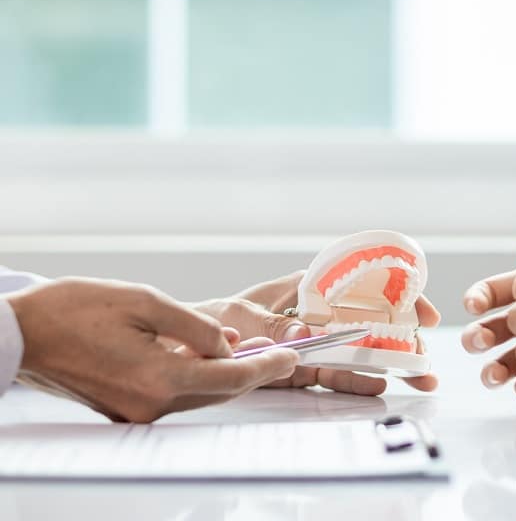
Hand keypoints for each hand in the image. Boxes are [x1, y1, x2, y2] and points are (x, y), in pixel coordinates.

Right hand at [9, 278, 298, 422]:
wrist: (19, 333)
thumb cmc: (74, 309)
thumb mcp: (145, 301)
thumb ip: (194, 327)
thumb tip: (226, 344)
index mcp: (158, 377)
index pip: (232, 378)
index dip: (267, 366)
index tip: (290, 355)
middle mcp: (150, 404)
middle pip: (220, 391)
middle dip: (253, 370)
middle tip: (280, 350)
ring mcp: (135, 411)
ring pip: (199, 394)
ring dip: (225, 372)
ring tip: (247, 347)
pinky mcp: (125, 408)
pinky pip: (175, 394)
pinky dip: (197, 376)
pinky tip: (207, 354)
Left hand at [199, 270, 441, 393]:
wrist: (184, 350)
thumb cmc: (213, 319)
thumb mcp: (242, 316)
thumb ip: (274, 326)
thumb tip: (304, 333)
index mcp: (309, 287)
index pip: (363, 283)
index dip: (398, 294)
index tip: (420, 312)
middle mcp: (317, 313)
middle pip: (370, 321)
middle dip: (402, 337)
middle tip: (425, 356)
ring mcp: (313, 343)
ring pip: (360, 351)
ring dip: (390, 365)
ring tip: (421, 380)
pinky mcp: (304, 369)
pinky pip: (336, 375)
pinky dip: (357, 383)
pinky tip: (381, 388)